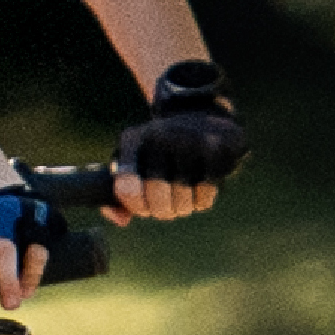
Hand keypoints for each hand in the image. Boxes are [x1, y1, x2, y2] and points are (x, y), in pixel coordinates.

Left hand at [114, 56, 245, 217]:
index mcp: (133, 140)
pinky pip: (206, 194)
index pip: (126, 187)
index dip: (136, 206)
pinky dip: (202, 199)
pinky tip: (200, 186)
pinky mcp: (215, 147)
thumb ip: (119, 195)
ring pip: (183, 199)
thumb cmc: (161, 150)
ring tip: (183, 196)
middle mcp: (159, 135)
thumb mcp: (135, 161)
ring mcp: (188, 139)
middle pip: (157, 198)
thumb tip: (122, 220)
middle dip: (163, 211)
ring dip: (183, 207)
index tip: (144, 206)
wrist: (202, 114)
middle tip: (167, 207)